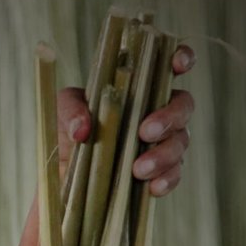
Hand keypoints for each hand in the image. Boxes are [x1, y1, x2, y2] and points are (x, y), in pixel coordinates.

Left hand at [51, 43, 195, 196]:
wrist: (64, 175)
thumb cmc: (67, 132)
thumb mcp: (61, 111)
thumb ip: (71, 110)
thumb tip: (82, 129)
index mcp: (138, 88)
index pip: (167, 67)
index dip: (181, 59)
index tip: (179, 64)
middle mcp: (156, 111)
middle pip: (184, 105)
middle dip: (169, 117)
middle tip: (144, 132)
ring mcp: (162, 142)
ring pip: (180, 142)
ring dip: (163, 154)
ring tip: (137, 169)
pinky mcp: (160, 172)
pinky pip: (174, 174)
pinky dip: (166, 179)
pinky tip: (152, 187)